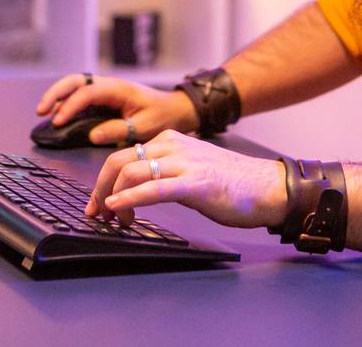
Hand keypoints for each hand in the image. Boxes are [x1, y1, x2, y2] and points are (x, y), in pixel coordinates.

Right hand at [33, 73, 197, 144]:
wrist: (174, 109)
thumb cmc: (162, 116)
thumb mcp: (143, 127)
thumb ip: (118, 130)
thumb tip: (93, 135)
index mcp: (118, 89)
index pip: (87, 92)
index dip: (70, 106)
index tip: (58, 122)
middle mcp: (108, 85)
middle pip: (75, 80)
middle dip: (55, 93)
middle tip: (41, 111)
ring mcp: (104, 89)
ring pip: (74, 84)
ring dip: (58, 95)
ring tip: (44, 113)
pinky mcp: (103, 98)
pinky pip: (80, 94)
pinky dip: (66, 101)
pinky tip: (58, 115)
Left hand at [85, 129, 289, 229]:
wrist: (266, 186)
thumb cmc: (232, 183)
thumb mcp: (190, 169)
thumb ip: (165, 172)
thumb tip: (136, 188)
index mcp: (170, 141)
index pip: (124, 156)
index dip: (104, 181)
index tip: (99, 203)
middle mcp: (173, 146)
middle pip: (119, 161)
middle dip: (99, 189)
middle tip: (95, 212)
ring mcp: (184, 163)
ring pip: (131, 171)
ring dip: (112, 198)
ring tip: (112, 220)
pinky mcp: (195, 183)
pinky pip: (154, 188)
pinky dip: (130, 198)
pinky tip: (119, 208)